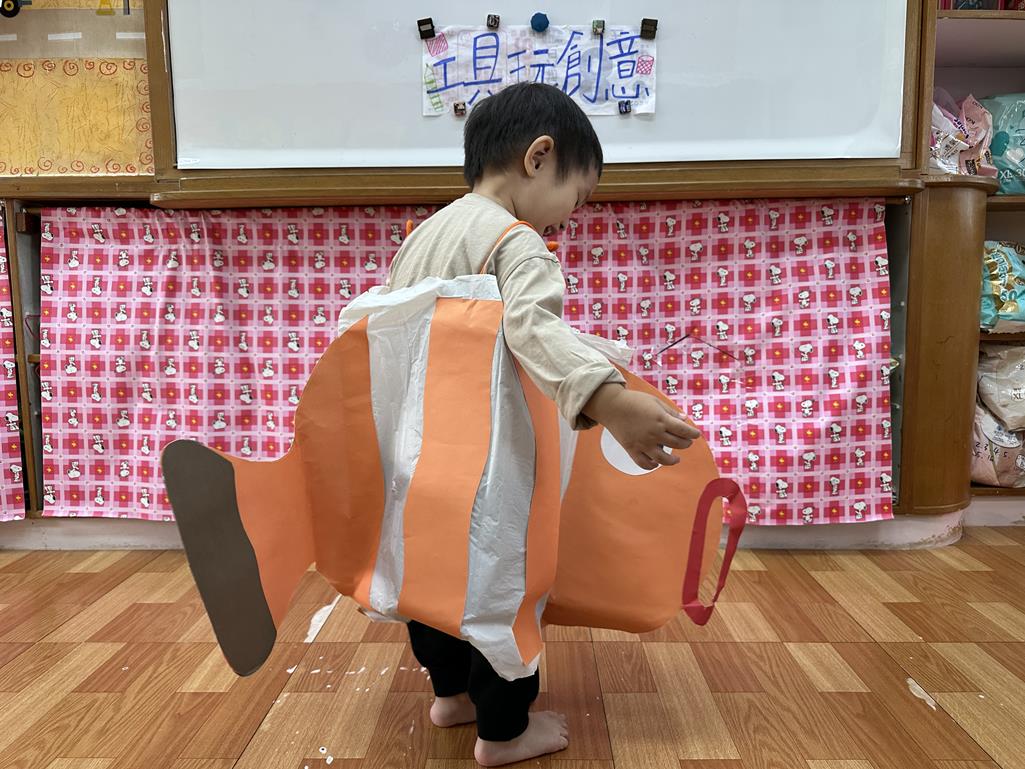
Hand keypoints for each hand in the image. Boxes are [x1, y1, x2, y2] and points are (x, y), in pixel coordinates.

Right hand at [584, 384, 701, 470]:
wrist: (612, 406)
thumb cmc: (634, 401)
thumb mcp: (655, 402)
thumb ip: (670, 412)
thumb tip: (685, 419)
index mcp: (661, 419)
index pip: (684, 430)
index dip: (693, 433)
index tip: (696, 434)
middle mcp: (654, 433)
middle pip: (677, 444)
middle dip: (685, 443)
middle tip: (686, 442)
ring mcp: (643, 443)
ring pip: (663, 458)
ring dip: (673, 460)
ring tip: (676, 459)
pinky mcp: (632, 449)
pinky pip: (643, 463)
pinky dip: (651, 465)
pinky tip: (656, 463)